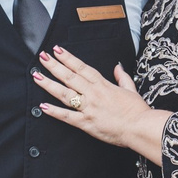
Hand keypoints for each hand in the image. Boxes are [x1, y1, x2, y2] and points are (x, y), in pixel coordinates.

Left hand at [34, 48, 166, 164]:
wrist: (140, 127)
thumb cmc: (137, 111)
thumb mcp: (131, 90)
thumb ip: (122, 78)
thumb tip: (117, 67)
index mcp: (103, 85)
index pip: (82, 68)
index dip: (68, 58)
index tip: (57, 50)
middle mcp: (93, 93)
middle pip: (70, 76)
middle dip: (54, 66)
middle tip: (42, 57)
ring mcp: (88, 107)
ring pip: (65, 93)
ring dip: (49, 84)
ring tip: (37, 76)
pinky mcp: (87, 123)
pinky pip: (67, 116)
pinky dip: (54, 111)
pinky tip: (42, 106)